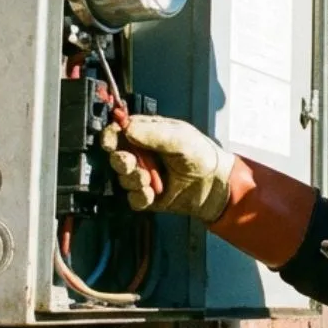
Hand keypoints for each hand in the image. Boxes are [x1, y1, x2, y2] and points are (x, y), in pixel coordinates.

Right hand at [100, 115, 235, 220]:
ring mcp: (144, 175)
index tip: (111, 143)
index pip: (119, 132)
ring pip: (123, 178)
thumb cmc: (202, 155)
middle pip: (116, 156)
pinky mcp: (147, 196)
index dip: (111, 137)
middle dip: (122, 161)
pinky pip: (133, 198)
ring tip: (151, 180)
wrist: (216, 186)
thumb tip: (127, 128)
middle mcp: (143, 154)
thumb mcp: (180, 138)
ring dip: (135, 179)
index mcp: (148, 134)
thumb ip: (153, 133)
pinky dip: (141, 197)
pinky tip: (154, 193)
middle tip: (132, 163)